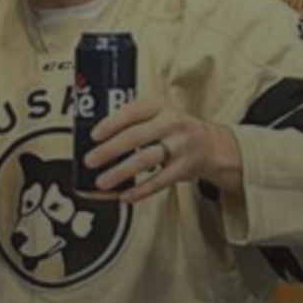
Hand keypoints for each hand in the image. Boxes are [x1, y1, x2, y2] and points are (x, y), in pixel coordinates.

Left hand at [81, 99, 242, 203]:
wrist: (212, 144)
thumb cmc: (175, 129)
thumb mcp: (157, 114)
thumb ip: (132, 122)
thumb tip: (96, 140)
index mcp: (159, 107)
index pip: (132, 111)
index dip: (111, 123)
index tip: (94, 135)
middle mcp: (171, 124)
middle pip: (135, 136)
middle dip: (109, 150)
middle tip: (90, 160)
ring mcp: (179, 146)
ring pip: (146, 159)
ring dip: (121, 172)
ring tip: (102, 181)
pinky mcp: (184, 167)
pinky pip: (160, 181)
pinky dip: (141, 190)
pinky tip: (125, 195)